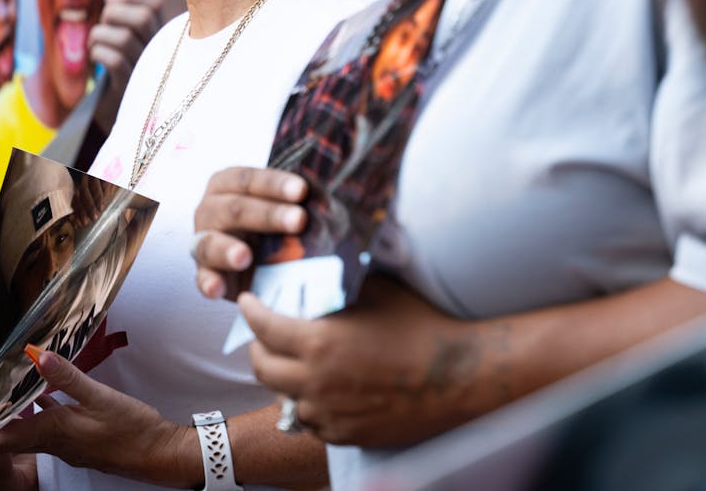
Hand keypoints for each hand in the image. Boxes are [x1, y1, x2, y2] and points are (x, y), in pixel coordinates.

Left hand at [0, 347, 193, 487]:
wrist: (156, 453)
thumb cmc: (132, 428)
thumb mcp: (101, 396)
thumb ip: (66, 376)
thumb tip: (34, 354)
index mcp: (52, 431)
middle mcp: (50, 441)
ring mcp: (61, 444)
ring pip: (16, 435)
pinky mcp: (72, 440)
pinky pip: (37, 431)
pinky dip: (25, 416)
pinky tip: (31, 399)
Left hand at [89, 0, 165, 130]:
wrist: (128, 121)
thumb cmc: (127, 73)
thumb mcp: (135, 45)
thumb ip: (129, 20)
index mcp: (166, 36)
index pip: (155, 2)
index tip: (110, 1)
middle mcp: (163, 52)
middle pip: (143, 17)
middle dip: (113, 12)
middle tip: (103, 23)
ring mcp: (148, 71)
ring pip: (124, 38)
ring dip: (99, 34)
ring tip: (95, 43)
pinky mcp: (130, 88)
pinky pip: (113, 60)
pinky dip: (97, 53)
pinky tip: (95, 58)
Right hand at [192, 167, 309, 299]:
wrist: (274, 262)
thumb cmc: (286, 225)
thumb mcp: (300, 209)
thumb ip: (310, 202)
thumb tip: (325, 202)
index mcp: (229, 183)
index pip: (248, 180)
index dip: (274, 184)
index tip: (302, 190)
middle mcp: (210, 209)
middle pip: (235, 209)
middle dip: (267, 215)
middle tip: (298, 220)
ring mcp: (204, 241)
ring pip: (210, 242)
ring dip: (227, 250)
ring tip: (245, 257)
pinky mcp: (206, 274)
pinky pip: (202, 279)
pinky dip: (208, 284)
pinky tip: (218, 289)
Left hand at [238, 275, 484, 446]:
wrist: (458, 376)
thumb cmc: (421, 327)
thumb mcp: (378, 293)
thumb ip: (342, 286)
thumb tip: (322, 271)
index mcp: (320, 342)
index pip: (263, 327)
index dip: (250, 312)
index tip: (247, 302)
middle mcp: (316, 382)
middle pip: (263, 368)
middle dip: (257, 348)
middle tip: (264, 335)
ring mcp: (329, 413)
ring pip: (285, 398)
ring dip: (285, 380)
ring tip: (296, 365)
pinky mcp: (346, 434)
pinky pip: (313, 421)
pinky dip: (312, 404)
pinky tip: (326, 390)